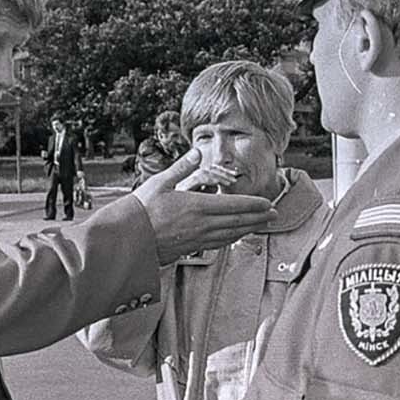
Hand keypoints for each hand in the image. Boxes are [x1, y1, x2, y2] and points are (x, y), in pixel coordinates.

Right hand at [134, 149, 275, 264]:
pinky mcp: (190, 248)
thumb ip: (181, 167)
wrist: (126, 240)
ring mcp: (197, 239)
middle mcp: (201, 225)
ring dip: (249, 229)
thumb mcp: (160, 182)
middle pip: (237, 222)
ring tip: (261, 225)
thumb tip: (196, 152)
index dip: (254, 205)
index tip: (268, 204)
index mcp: (196, 206)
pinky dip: (232, 238)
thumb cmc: (140, 209)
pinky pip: (218, 243)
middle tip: (274, 214)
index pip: (233, 206)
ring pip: (230, 234)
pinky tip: (235, 235)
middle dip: (258, 218)